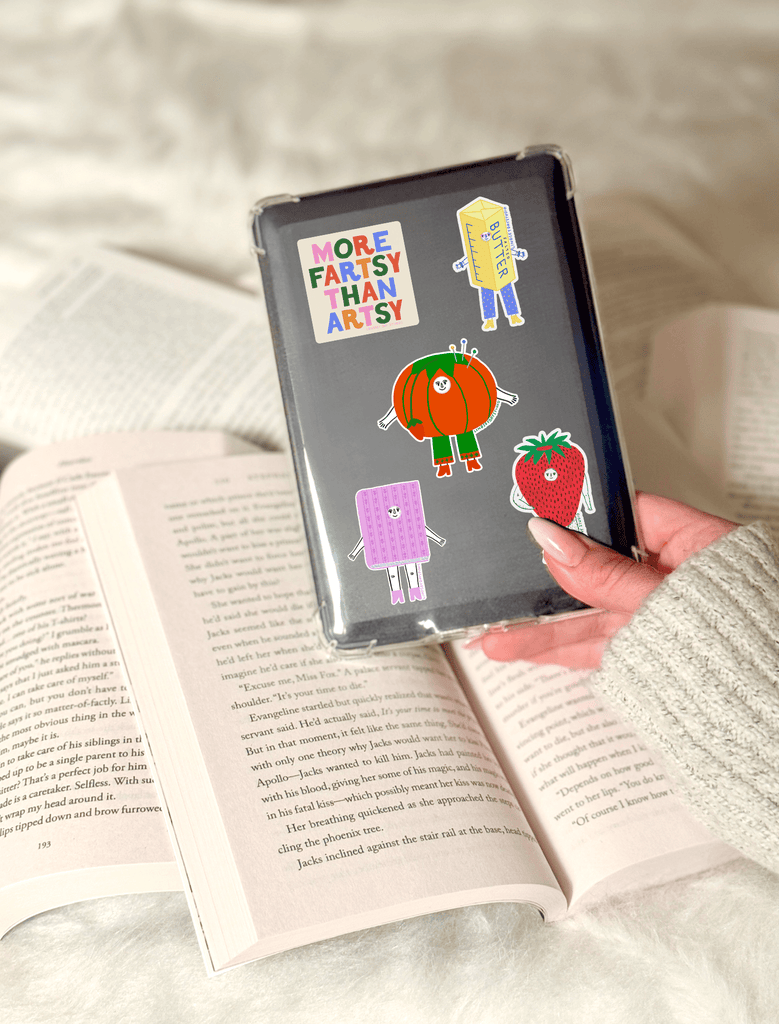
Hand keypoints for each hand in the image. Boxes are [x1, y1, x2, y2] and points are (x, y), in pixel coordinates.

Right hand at [480, 493, 736, 668]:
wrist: (766, 726)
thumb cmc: (746, 651)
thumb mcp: (664, 602)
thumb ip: (606, 575)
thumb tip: (553, 540)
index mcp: (695, 541)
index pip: (624, 513)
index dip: (577, 514)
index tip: (533, 513)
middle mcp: (672, 577)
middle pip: (595, 567)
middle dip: (543, 580)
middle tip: (499, 581)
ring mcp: (656, 616)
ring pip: (587, 613)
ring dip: (539, 626)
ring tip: (497, 634)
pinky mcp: (644, 653)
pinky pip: (594, 645)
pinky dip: (557, 649)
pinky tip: (520, 649)